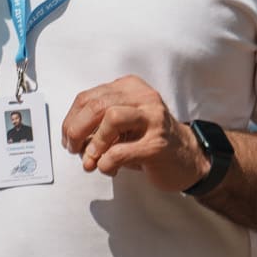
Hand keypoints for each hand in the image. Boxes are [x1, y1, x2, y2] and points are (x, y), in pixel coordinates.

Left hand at [58, 75, 207, 190]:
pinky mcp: (157, 144)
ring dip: (93, 143)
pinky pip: (120, 151)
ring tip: (91, 159)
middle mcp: (144, 97)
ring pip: (111, 118)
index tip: (68, 139)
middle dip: (76, 130)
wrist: (188, 157)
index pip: (88, 98)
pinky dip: (106, 163)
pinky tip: (109, 169)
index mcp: (130, 88)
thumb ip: (97, 126)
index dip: (71, 120)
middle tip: (74, 150)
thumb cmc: (148, 140)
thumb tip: (72, 141)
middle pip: (96, 105)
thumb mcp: (122, 125)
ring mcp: (153, 119)